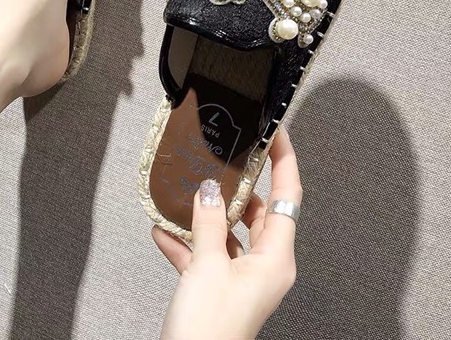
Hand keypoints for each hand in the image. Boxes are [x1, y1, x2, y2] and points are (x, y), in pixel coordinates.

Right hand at [153, 127, 301, 339]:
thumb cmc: (209, 328)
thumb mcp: (208, 266)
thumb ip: (210, 222)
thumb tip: (209, 189)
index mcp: (275, 258)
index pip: (288, 195)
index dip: (284, 160)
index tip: (275, 131)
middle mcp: (265, 266)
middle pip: (259, 211)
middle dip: (239, 185)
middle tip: (224, 156)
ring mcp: (242, 277)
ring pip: (230, 231)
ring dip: (206, 214)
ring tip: (186, 190)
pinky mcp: (220, 288)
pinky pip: (207, 254)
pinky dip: (187, 242)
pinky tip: (162, 231)